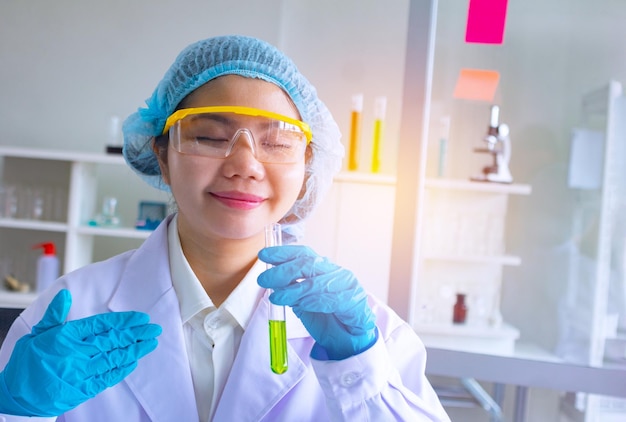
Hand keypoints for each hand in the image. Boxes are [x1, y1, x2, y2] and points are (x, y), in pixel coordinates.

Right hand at [0, 289, 161, 416]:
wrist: (17, 396)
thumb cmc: (27, 362)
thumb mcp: (37, 333)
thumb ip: (54, 314)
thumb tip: (65, 294)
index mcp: (67, 337)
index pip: (102, 325)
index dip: (124, 321)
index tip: (141, 318)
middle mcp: (77, 354)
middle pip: (113, 341)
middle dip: (137, 334)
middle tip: (154, 329)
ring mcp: (81, 372)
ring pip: (114, 358)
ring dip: (135, 350)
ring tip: (151, 343)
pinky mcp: (83, 389)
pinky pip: (107, 377)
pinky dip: (122, 369)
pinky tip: (134, 361)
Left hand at [258, 245, 376, 359]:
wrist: (350, 339)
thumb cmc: (326, 317)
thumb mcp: (302, 302)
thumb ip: (290, 290)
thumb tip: (271, 279)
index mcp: (323, 268)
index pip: (303, 254)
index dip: (283, 253)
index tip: (263, 255)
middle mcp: (336, 272)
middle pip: (308, 265)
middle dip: (283, 271)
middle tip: (264, 279)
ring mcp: (347, 285)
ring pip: (317, 282)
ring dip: (294, 290)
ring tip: (276, 297)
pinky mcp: (355, 301)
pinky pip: (333, 300)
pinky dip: (315, 301)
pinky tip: (301, 304)